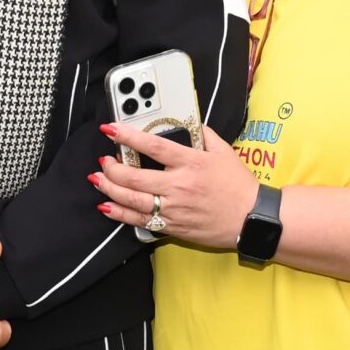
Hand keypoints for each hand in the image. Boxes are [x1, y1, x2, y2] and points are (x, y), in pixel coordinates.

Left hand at [95, 123, 258, 249]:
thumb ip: (203, 134)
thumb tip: (188, 122)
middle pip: (134, 177)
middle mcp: (179, 186)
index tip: (111, 129)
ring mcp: (174, 208)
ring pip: (132, 200)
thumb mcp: (224, 152)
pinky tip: (107, 206)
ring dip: (110, 189)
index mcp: (191, 163)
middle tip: (103, 160)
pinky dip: (120, 214)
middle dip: (112, 168)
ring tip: (98, 180)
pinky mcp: (172, 226)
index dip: (128, 136)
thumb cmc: (239, 186)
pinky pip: (140, 221)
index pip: (153, 146)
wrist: (251, 219)